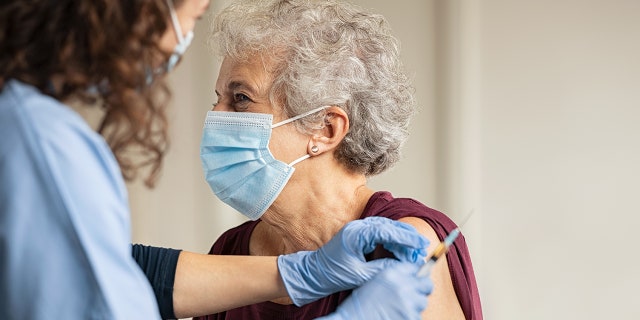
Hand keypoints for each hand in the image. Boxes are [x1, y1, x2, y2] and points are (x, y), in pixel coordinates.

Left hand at [277, 217, 428, 305]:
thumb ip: (382, 269)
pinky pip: (380, 234)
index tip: (420, 244)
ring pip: (386, 229)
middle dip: (407, 237)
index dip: (406, 237)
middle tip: (421, 248)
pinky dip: (392, 241)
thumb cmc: (332, 274)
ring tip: (414, 251)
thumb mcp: (360, 275)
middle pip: (389, 226)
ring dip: (401, 239)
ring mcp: (358, 230)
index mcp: (356, 234)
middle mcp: (357, 227)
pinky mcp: (359, 235)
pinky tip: (400, 251)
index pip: (387, 231)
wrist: (314, 273)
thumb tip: (403, 266)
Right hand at [317, 263, 432, 319]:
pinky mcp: (410, 318)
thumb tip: (414, 278)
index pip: (416, 268)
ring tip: (398, 309)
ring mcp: (408, 303)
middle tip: (413, 295)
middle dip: (422, 290)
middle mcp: (402, 286)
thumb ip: (394, 277)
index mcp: (392, 274)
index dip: (418, 275)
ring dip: (414, 306)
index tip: (418, 279)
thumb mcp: (375, 282)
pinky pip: (418, 316)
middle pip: (427, 285)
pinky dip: (409, 317)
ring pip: (422, 303)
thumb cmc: (360, 304)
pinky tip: (396, 316)